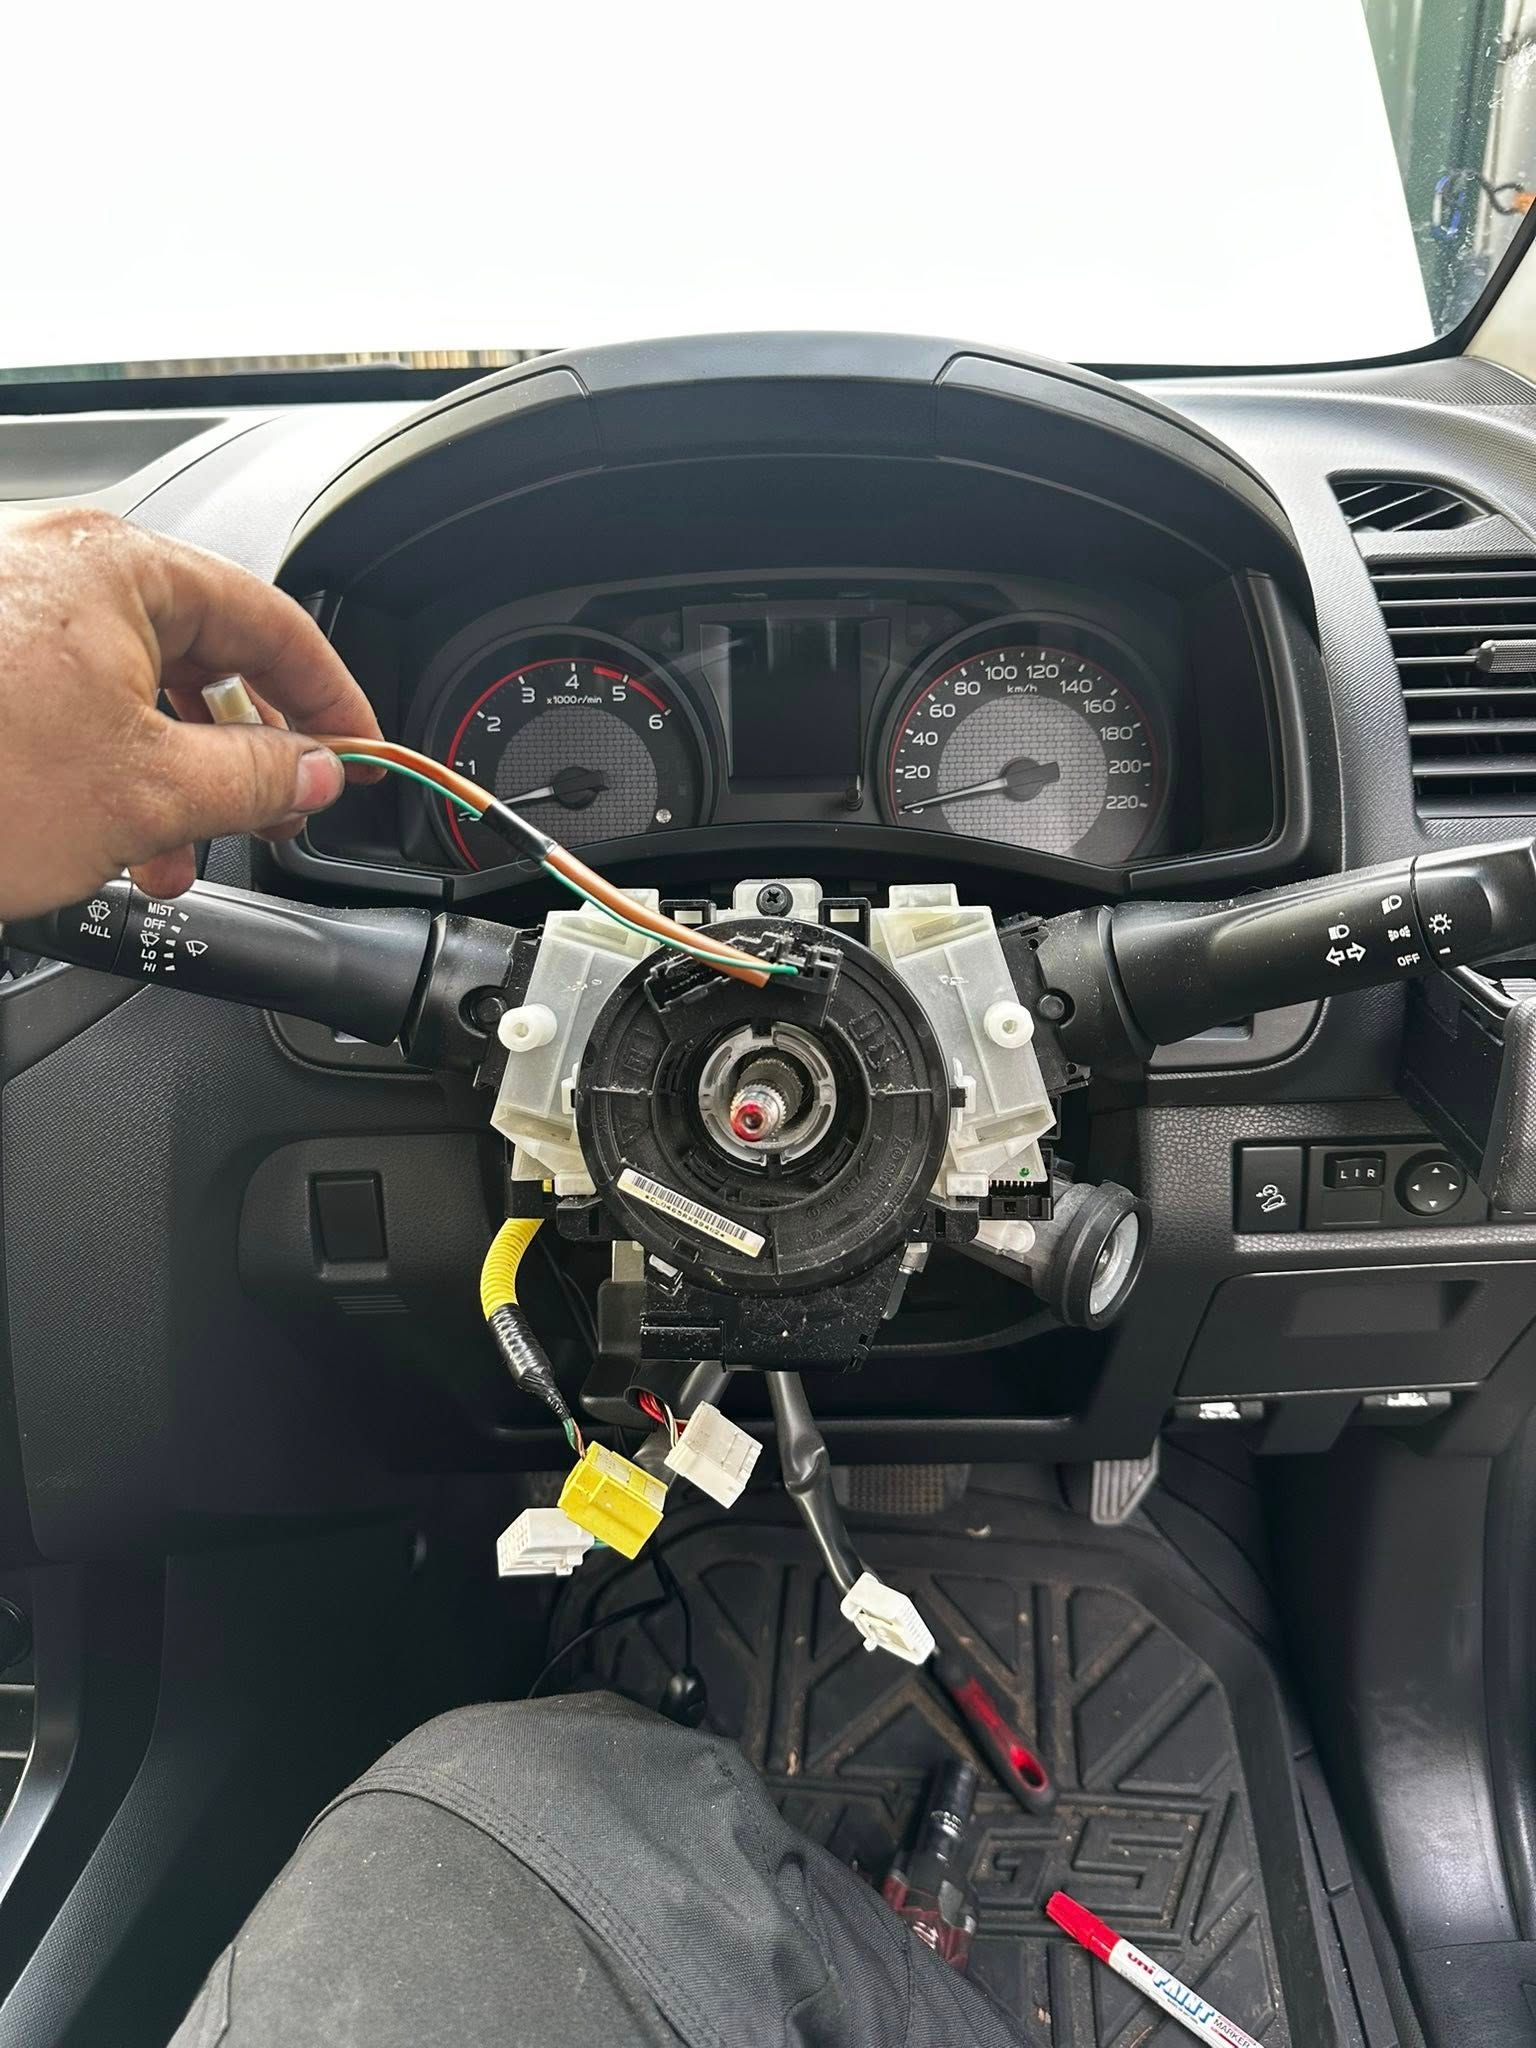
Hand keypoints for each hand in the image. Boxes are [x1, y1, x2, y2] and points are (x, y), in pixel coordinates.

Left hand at [0, 508, 382, 919]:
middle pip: (195, 650)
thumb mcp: (146, 792)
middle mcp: (53, 563)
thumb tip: (316, 770)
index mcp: (117, 564)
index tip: (358, 753)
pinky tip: (96, 832)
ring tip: (167, 855)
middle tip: (272, 815)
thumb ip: (258, 776)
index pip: (271, 619)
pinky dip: (97, 763)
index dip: (332, 697)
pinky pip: (60, 697)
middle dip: (237, 753)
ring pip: (124, 683)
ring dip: (166, 776)